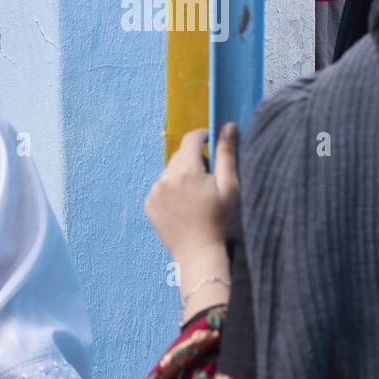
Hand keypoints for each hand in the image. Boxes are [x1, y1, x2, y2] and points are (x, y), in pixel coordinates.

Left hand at [145, 124, 238, 263]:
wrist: (197, 251)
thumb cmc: (218, 219)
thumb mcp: (229, 186)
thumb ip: (226, 153)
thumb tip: (229, 126)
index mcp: (187, 170)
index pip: (191, 139)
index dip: (202, 136)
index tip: (210, 140)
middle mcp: (166, 177)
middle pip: (180, 155)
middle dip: (193, 159)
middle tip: (207, 178)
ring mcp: (155, 191)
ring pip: (170, 171)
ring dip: (181, 175)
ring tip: (194, 196)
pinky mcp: (149, 203)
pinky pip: (161, 186)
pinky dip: (171, 189)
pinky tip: (183, 205)